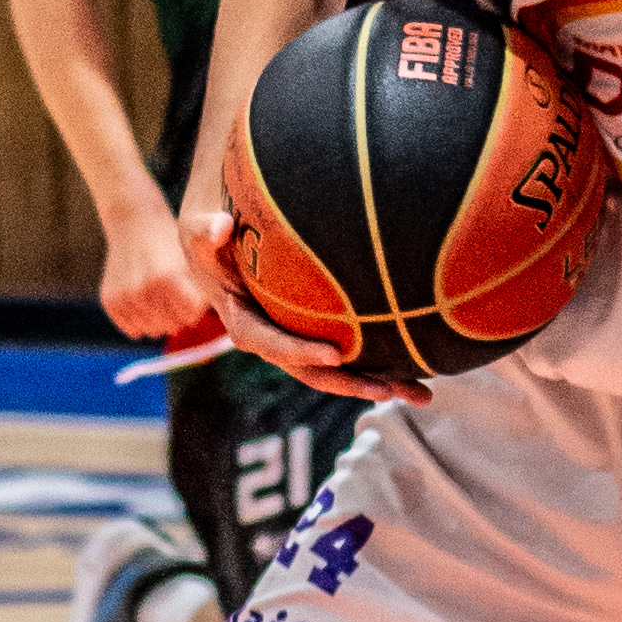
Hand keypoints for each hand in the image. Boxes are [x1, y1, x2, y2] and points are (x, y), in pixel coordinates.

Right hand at [97, 202, 216, 345]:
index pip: (191, 316)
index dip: (196, 305)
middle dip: (179, 314)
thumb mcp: (198, 246)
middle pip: (172, 326)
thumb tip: (230, 265)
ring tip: (162, 297)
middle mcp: (144, 290)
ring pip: (151, 330)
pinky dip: (139, 320)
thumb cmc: (173, 240)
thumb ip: (215, 260)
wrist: (135, 223)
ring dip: (159, 319)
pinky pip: (130, 328)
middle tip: (176, 293)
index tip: (193, 290)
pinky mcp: (110, 301)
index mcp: (169, 278)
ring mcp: (124, 297)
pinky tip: (146, 301)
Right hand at [179, 198, 423, 404]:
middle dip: (350, 383)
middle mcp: (273, 340)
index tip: (334, 356)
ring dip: (378, 384)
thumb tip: (220, 227)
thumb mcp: (201, 232)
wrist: (222, 245)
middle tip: (389, 391)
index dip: (299, 352)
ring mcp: (298, 340)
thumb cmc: (212, 237)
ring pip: (338, 371)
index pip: (269, 343)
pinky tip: (421, 373)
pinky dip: (383, 364)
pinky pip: (350, 354)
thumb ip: (206, 231)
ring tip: (420, 395)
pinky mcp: (317, 334)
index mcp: (242, 322)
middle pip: (312, 371)